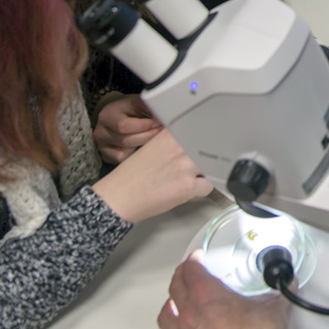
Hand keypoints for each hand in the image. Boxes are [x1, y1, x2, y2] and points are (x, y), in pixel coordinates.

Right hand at [91, 130, 212, 223]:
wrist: (118, 197)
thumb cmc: (131, 176)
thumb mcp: (152, 148)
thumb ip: (173, 143)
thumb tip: (193, 143)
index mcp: (170, 136)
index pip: (199, 131)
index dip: (203, 140)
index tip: (206, 142)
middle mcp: (179, 148)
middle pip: (207, 149)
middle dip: (203, 159)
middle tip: (191, 167)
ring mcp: (184, 167)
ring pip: (210, 167)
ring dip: (202, 174)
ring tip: (187, 179)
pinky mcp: (187, 186)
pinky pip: (208, 186)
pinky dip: (200, 190)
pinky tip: (187, 190)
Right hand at [94, 93, 161, 163]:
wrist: (114, 115)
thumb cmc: (127, 108)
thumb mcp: (136, 102)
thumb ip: (148, 106)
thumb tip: (161, 117)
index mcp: (106, 116)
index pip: (123, 126)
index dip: (144, 126)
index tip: (159, 122)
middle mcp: (100, 132)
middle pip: (126, 141)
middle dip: (148, 136)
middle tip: (161, 131)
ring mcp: (102, 146)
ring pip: (126, 152)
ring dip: (143, 145)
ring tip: (152, 136)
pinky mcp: (107, 156)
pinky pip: (124, 159)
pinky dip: (135, 154)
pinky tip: (140, 144)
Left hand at [158, 252, 289, 328]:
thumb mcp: (273, 306)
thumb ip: (277, 294)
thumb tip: (288, 286)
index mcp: (207, 294)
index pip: (191, 269)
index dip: (193, 260)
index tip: (196, 259)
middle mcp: (191, 314)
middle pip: (175, 288)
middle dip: (180, 278)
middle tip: (185, 274)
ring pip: (166, 317)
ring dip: (170, 308)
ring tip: (175, 305)